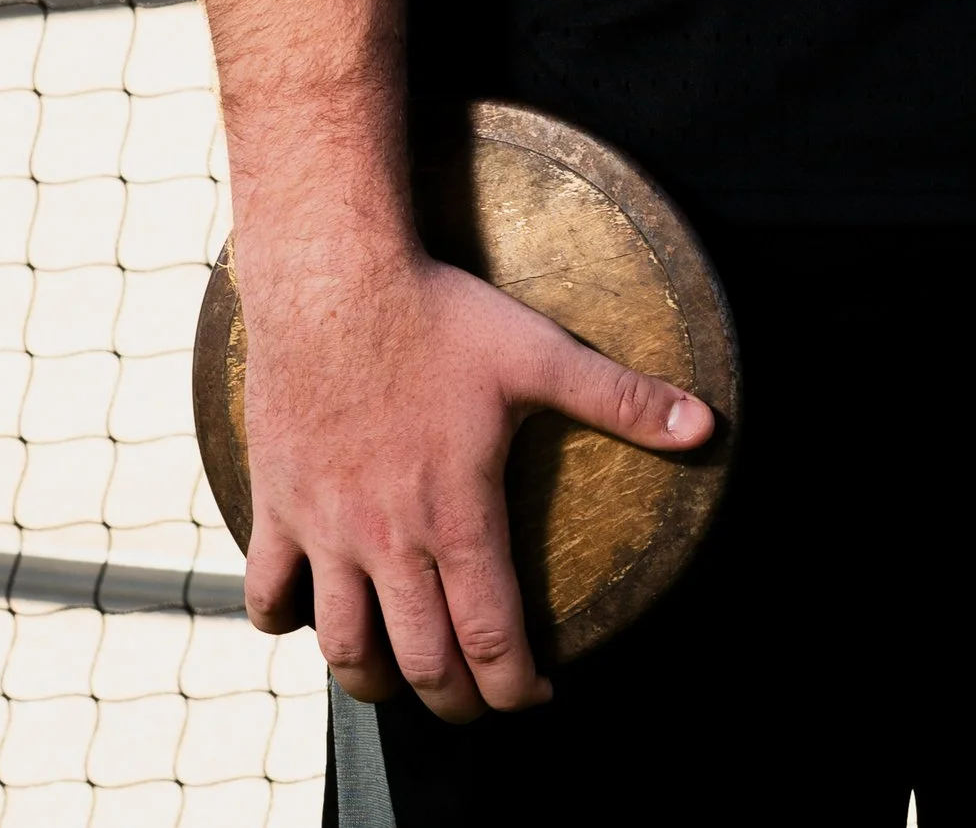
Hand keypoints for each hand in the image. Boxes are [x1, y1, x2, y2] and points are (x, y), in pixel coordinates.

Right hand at [238, 237, 715, 714]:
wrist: (332, 273)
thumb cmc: (440, 313)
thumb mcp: (539, 353)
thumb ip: (622, 398)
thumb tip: (707, 426)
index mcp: (457, 515)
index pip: (491, 640)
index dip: (517, 688)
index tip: (534, 694)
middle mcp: (388, 538)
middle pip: (421, 665)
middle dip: (456, 701)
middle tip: (475, 698)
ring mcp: (325, 527)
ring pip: (343, 646)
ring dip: (374, 678)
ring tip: (400, 674)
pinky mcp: (276, 504)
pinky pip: (268, 593)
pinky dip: (284, 621)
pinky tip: (308, 616)